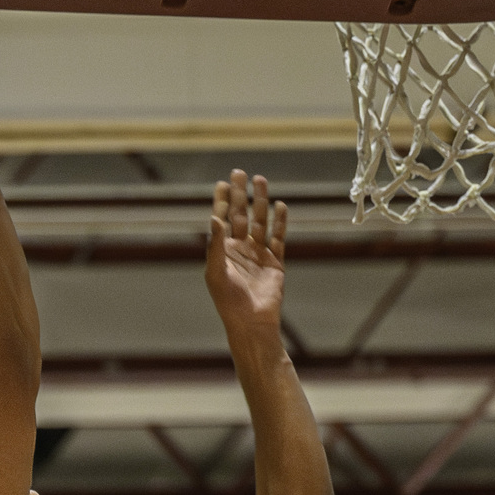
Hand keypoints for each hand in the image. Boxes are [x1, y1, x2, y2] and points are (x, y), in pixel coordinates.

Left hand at [205, 170, 286, 347]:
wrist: (252, 322)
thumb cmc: (229, 301)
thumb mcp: (216, 272)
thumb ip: (215, 245)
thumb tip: (214, 217)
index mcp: (223, 253)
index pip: (222, 221)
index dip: (222, 202)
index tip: (222, 183)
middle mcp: (240, 251)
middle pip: (241, 216)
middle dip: (240, 194)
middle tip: (239, 172)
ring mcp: (258, 255)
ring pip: (260, 222)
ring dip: (260, 202)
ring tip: (260, 180)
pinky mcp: (275, 262)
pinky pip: (278, 237)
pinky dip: (280, 222)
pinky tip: (280, 207)